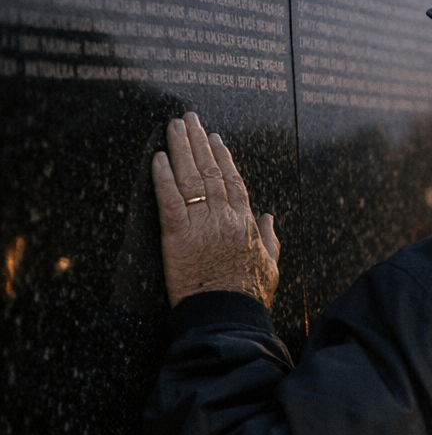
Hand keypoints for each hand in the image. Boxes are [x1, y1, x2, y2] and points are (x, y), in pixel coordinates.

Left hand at [151, 112, 279, 307]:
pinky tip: (157, 158)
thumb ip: (269, 239)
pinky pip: (169, 201)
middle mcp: (225, 216)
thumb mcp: (271, 266)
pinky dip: (162, 178)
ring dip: (180, 148)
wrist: (229, 316)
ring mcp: (202, 224)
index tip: (214, 137)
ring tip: (172, 126)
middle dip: (198, 141)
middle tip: (188, 118)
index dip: (222, 156)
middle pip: (210, 170)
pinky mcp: (177, 237)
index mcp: (246, 222)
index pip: (234, 180)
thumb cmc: (250, 296)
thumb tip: (269, 218)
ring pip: (190, 178)